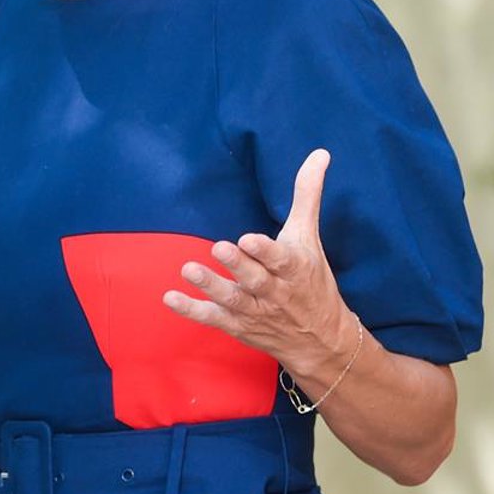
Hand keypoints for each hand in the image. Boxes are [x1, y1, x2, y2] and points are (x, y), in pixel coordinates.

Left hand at [163, 147, 360, 378]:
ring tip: (189, 269)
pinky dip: (192, 311)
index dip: (265, 251)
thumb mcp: (310, 237)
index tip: (249, 239)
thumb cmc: (313, 280)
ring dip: (211, 286)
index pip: (281, 259)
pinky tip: (170, 298)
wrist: (322, 340)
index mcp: (294, 268)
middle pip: (256, 279)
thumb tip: (320, 153)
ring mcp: (256, 311)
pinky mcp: (239, 326)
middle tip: (218, 247)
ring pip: (233, 300)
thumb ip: (307, 195)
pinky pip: (215, 319)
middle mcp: (276, 292)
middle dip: (238, 265)